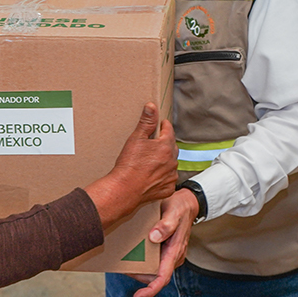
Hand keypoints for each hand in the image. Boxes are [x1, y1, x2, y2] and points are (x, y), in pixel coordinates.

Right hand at [84, 103, 177, 228]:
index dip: (163, 126)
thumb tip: (151, 107)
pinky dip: (162, 176)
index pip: (169, 130)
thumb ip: (146, 122)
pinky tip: (151, 176)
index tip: (160, 124)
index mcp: (166, 146)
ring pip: (171, 164)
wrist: (125, 190)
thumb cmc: (129, 164)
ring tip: (150, 162)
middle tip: (152, 144)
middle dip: (164, 144)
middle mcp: (172, 161)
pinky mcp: (168, 188)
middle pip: (171, 147)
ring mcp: (171, 176)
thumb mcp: (136, 139)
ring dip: (164, 161)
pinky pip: (168, 179)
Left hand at [129, 188, 198, 296]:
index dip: (151, 290)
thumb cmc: (180, 207)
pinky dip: (142, 261)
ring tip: (123, 261)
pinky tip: (130, 253)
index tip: (138, 295)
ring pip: (153, 270)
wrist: (187, 202)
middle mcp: (173, 256)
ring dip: (139, 269)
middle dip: (138, 277)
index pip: (163, 277)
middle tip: (122, 268)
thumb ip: (166, 225)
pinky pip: (153, 261)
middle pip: (154, 277)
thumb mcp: (174, 212)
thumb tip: (154, 238)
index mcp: (175, 251)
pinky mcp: (165, 250)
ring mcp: (169, 254)